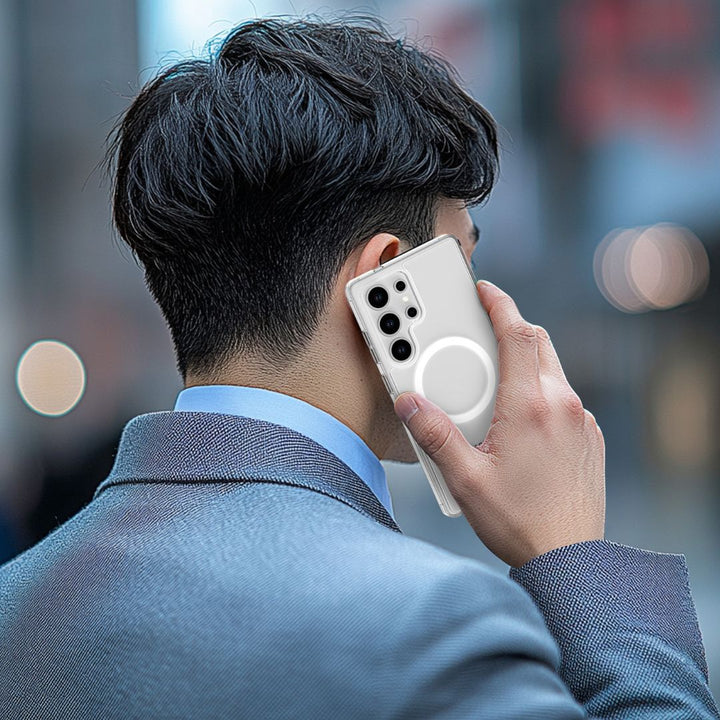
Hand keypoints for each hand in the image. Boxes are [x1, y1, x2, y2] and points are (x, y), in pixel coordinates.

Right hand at [393, 281, 605, 567]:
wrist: (570, 560)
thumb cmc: (519, 521)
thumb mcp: (465, 478)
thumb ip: (435, 435)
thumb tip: (410, 403)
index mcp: (529, 407)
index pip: (518, 334)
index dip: (500, 304)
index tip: (485, 290)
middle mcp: (562, 405)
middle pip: (538, 343)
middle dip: (511, 328)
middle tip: (484, 332)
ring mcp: (580, 421)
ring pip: (552, 370)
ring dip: (524, 363)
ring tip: (494, 385)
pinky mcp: (589, 438)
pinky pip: (562, 397)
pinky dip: (540, 392)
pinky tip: (520, 420)